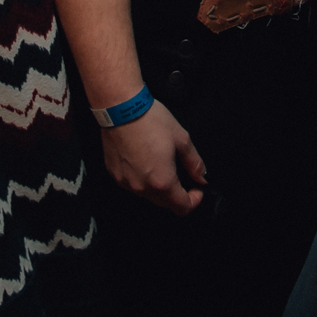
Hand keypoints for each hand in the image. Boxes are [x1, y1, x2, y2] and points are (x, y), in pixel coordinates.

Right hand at [101, 100, 206, 215]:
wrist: (121, 109)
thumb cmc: (151, 121)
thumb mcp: (182, 139)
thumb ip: (195, 163)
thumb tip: (202, 178)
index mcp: (162, 182)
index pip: (182, 208)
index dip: (194, 201)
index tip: (196, 189)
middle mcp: (142, 187)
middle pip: (165, 203)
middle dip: (176, 194)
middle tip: (181, 175)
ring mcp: (126, 183)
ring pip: (148, 194)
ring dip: (158, 186)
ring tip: (160, 163)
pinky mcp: (114, 174)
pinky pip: (132, 184)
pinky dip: (141, 178)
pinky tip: (143, 160)